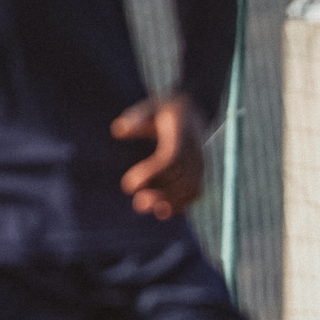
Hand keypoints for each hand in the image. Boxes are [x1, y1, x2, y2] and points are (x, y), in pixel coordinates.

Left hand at [111, 93, 206, 219]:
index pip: (171, 159)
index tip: (129, 184)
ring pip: (190, 188)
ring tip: (150, 210)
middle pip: (182, 178)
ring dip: (170, 202)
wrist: (196, 108)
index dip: (151, 174)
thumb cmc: (167, 109)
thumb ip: (137, 119)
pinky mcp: (201, 171)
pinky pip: (195, 192)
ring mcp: (201, 163)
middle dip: (161, 194)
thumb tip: (118, 130)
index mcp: (183, 135)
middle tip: (138, 204)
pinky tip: (164, 211)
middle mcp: (196, 151)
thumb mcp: (152, 107)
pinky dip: (182, 203)